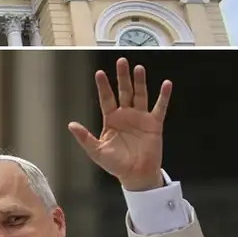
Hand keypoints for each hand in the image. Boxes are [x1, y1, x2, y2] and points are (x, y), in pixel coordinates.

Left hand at [68, 57, 172, 191]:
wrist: (135, 175)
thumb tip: (71, 125)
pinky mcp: (154, 124)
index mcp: (111, 120)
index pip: (106, 99)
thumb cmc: (115, 164)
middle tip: (121, 61)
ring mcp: (141, 117)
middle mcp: (126, 115)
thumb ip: (85, 137)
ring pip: (140, 95)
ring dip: (140, 82)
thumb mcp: (96, 151)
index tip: (99, 73)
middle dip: (122, 77)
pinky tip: (166, 84)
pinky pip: (160, 107)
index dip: (103, 86)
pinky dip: (163, 96)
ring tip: (138, 68)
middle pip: (124, 91)